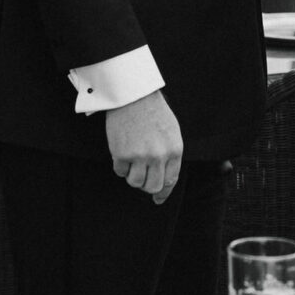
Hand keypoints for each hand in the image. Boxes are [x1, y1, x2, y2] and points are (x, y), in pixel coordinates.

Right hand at [105, 90, 182, 204]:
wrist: (134, 95)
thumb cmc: (153, 112)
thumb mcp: (171, 132)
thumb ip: (170, 155)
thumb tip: (165, 181)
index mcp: (174, 150)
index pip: (170, 180)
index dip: (163, 192)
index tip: (158, 199)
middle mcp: (159, 156)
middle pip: (153, 186)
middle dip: (146, 186)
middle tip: (141, 178)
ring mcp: (140, 156)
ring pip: (135, 182)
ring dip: (132, 176)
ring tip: (131, 161)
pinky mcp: (122, 153)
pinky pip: (120, 172)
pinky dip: (120, 166)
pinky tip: (122, 152)